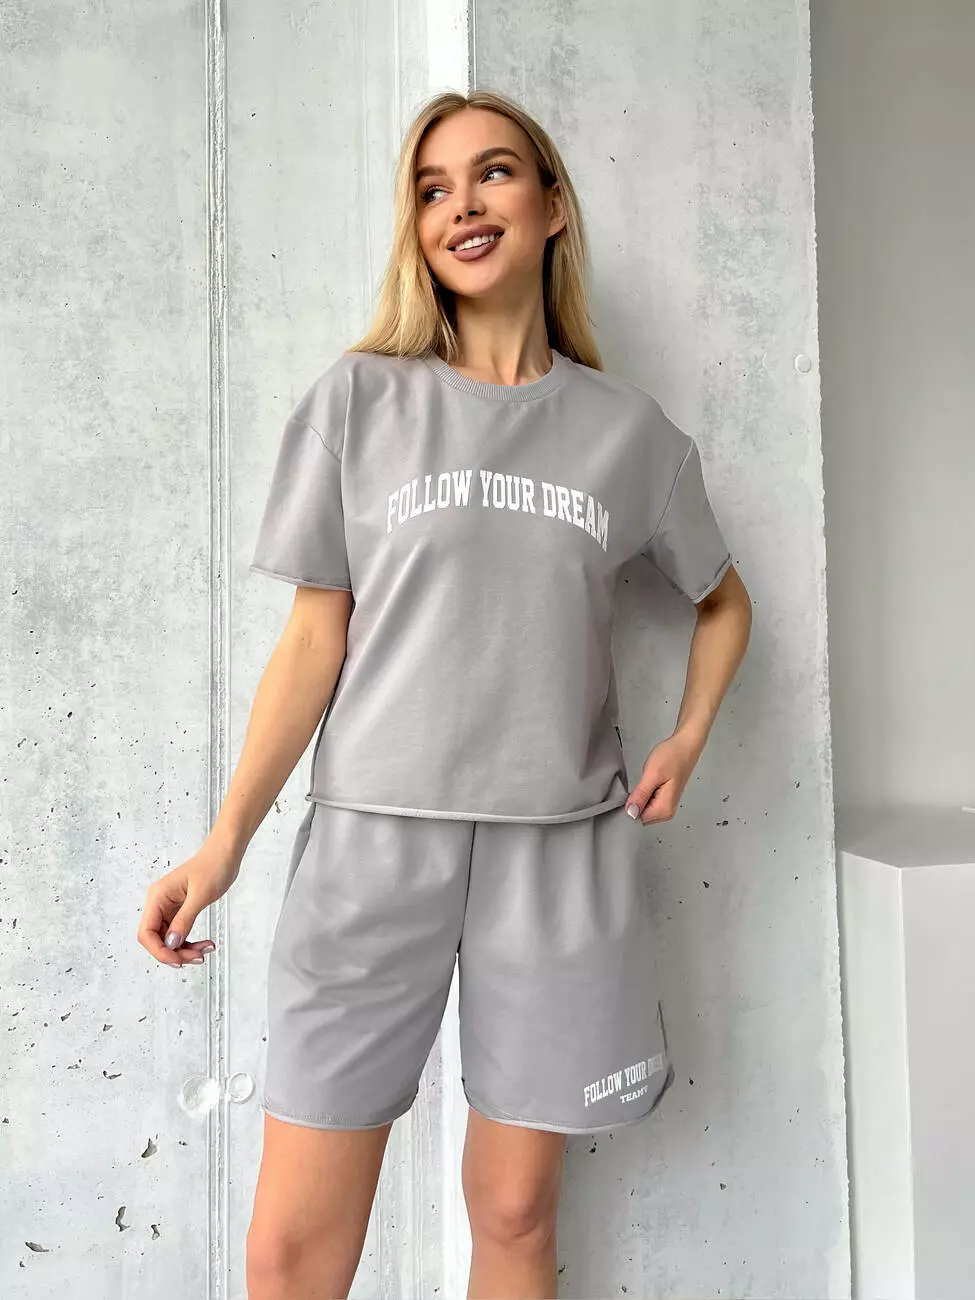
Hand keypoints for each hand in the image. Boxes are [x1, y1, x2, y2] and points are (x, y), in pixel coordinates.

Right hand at [137, 840, 239, 968]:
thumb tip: (171, 943)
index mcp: (158, 896)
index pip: (147, 932)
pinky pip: (179, 933)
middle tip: (198, 957)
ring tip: (205, 950)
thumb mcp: (200, 895)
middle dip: (175, 952)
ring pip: (169, 939)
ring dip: (185, 949)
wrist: (225, 853)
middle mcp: (159, 903)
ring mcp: (169, 907)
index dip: (159, 951)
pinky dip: (191, 942)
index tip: (178, 960)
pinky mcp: (180, 910)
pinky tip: (206, 944)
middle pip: (157, 939)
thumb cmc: (213, 866)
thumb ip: (184, 920)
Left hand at [624, 728, 705, 825]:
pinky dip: (644, 793)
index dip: (630, 807)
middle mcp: (666, 811)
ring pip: (643, 809)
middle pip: (640, 816)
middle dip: (635, 803)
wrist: (685, 746)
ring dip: (639, 797)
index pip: (638, 819)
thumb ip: (641, 795)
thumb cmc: (672, 757)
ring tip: (646, 782)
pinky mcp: (664, 799)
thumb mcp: (652, 774)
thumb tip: (631, 813)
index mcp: (664, 809)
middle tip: (640, 785)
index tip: (630, 794)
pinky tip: (648, 783)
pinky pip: (647, 802)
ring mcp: (666, 805)